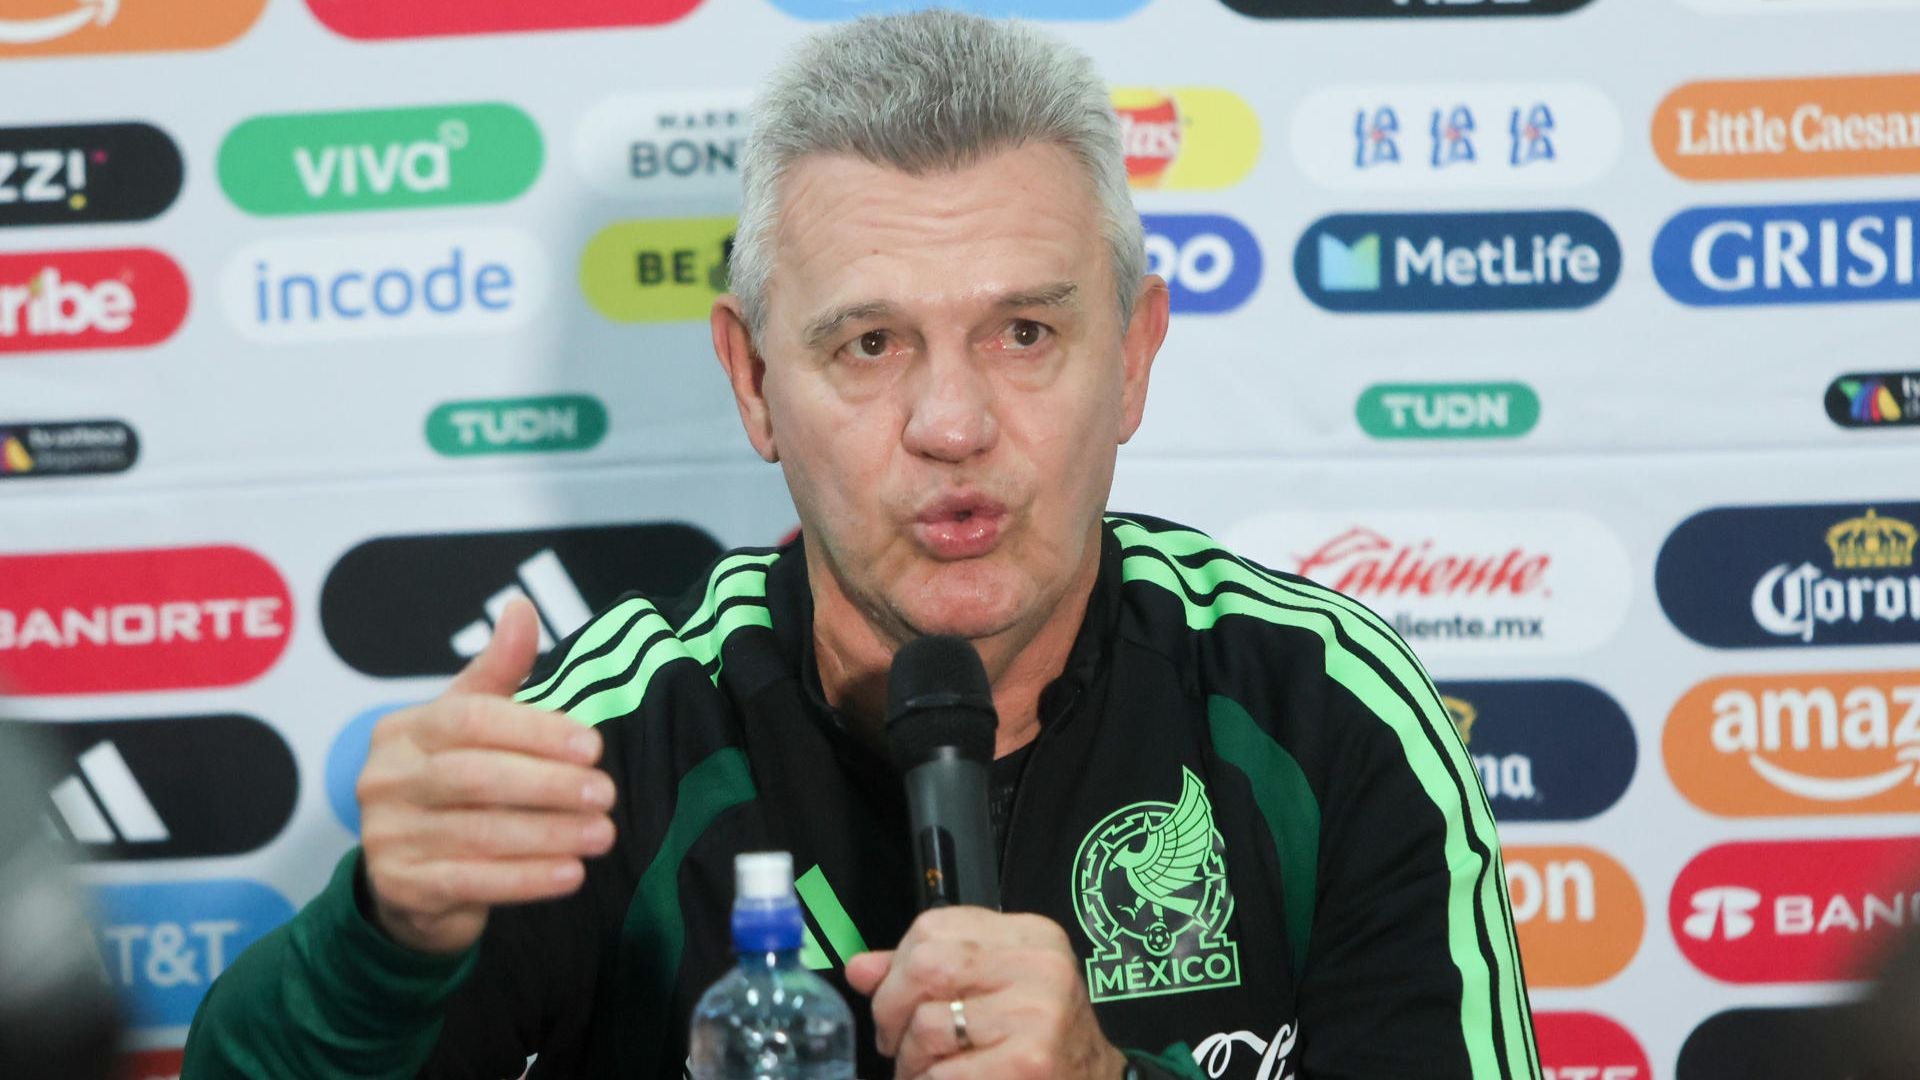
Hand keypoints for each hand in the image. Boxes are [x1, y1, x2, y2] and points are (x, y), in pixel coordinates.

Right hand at [355, 598, 616, 953]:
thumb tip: (521, 608)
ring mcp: (386, 835)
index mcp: (405, 730)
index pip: (471, 719)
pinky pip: (471, 882)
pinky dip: (527, 879)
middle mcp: (385, 779)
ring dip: (549, 834)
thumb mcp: (470, 725)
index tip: (592, 746)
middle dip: (549, 785)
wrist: (413, 879)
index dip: (535, 730)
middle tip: (606, 794)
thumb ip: (498, 672)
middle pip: (475, 776)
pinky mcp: (401, 887)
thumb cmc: (454, 786)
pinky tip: (572, 874)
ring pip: (479, 833)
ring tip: (602, 834)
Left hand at [844, 907, 1126, 1079]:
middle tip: (898, 1042)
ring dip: (910, 1062)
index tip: (898, 999)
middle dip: (892, 1011)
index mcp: (1031, 937)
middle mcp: (1040, 966)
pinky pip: (942, 1074)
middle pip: (924, 966)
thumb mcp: (995, 989)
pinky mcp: (1029, 1062)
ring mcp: (1037, 1014)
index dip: (898, 966)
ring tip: (930, 1071)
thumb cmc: (1040, 1041)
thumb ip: (927, 973)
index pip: (933, 925)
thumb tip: (860, 969)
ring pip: (926, 1026)